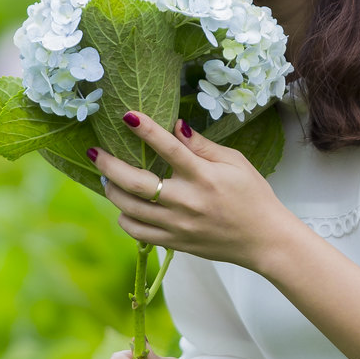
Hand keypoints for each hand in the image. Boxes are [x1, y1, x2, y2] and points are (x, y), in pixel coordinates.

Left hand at [89, 111, 293, 270]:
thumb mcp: (235, 163)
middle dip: (110, 166)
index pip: (169, 148)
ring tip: (108, 178)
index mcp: (204, 177)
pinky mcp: (175, 243)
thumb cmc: (252, 196)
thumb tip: (177, 126)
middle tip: (95, 153)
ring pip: (130, 209)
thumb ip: (203, 146)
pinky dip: (125, 218)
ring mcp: (178, 225)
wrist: (264, 240)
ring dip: (113, 191)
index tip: (127, 115)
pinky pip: (138, 233)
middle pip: (137, 183)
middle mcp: (187, 201)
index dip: (146, 130)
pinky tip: (125, 207)